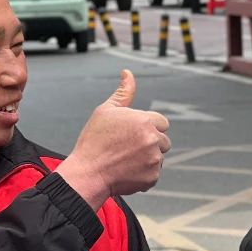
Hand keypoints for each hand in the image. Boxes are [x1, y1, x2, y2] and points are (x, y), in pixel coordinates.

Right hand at [57, 70, 170, 207]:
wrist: (87, 173)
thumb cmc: (94, 140)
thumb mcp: (105, 111)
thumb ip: (123, 93)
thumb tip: (128, 73)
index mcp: (145, 120)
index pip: (161, 122)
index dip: (148, 127)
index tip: (132, 134)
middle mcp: (153, 139)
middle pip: (164, 140)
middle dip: (150, 143)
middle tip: (128, 149)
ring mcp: (154, 159)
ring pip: (160, 157)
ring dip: (148, 158)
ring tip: (126, 160)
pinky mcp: (153, 177)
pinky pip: (154, 173)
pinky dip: (144, 174)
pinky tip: (126, 171)